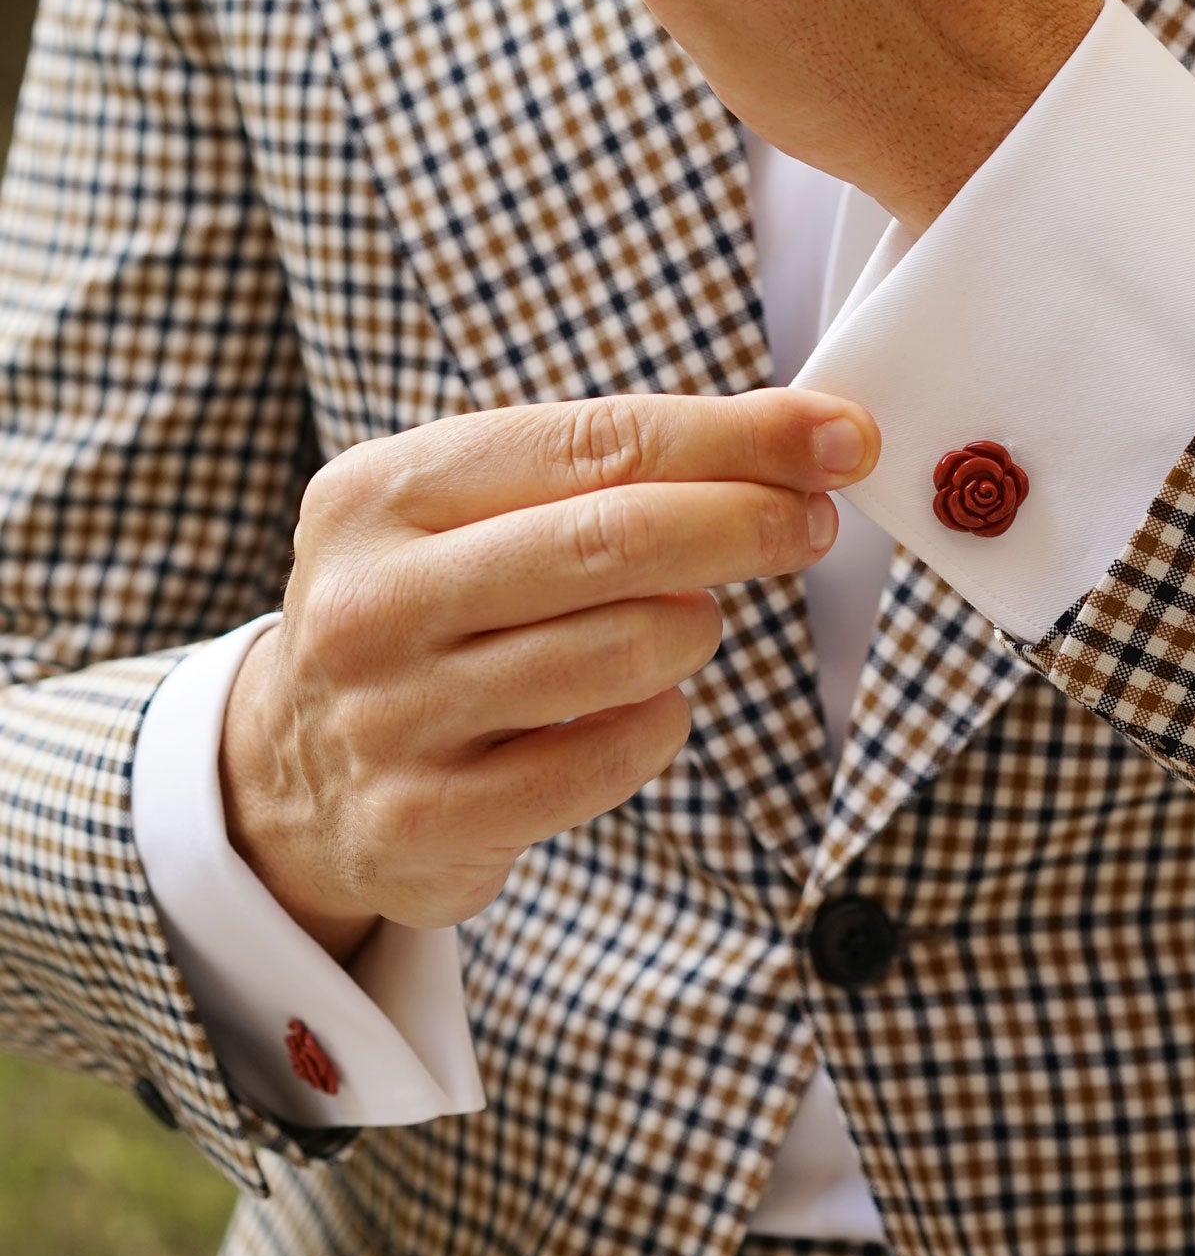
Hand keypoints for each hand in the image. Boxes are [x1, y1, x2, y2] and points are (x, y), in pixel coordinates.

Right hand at [220, 389, 878, 957]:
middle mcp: (373, 599)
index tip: (839, 436)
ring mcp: (392, 716)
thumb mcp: (471, 511)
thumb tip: (808, 438)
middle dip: (748, 523)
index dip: (737, 438)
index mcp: (382, 491)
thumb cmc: (430, 611)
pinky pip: (607, 759)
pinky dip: (660, 724)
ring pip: (624, 652)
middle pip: (615, 541)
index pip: (596, 442)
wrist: (293, 767)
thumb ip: (609, 467)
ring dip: (696, 631)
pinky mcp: (426, 819)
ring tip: (691, 623)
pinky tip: (648, 706)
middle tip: (813, 524)